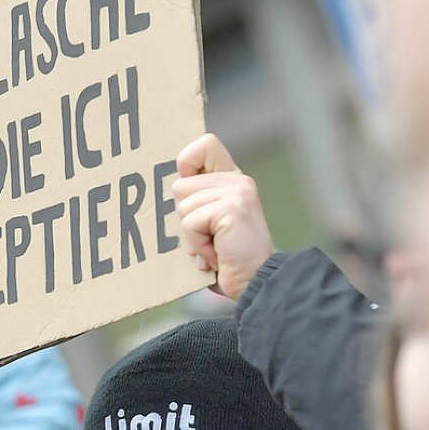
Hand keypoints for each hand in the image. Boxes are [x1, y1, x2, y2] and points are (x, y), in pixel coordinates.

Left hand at [172, 133, 273, 301]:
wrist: (257, 285)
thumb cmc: (230, 262)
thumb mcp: (211, 225)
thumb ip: (197, 203)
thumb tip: (171, 190)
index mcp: (233, 181)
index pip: (205, 144)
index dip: (187, 163)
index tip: (190, 191)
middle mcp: (237, 181)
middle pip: (180, 186)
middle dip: (187, 219)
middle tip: (212, 238)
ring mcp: (237, 192)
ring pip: (183, 207)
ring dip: (193, 236)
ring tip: (216, 247)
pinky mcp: (232, 207)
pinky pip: (190, 223)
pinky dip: (198, 245)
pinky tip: (218, 254)